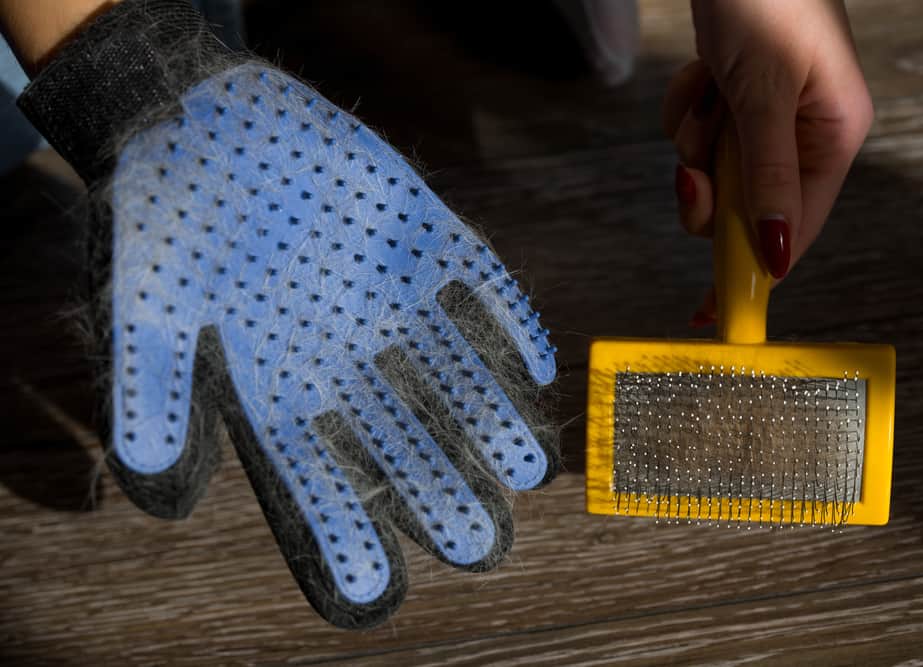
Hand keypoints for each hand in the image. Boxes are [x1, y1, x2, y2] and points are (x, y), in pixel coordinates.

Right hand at [17, 0, 556, 628]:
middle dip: (435, 483)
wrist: (202, 115)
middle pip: (396, 429)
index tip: (373, 589)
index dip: (341, 524)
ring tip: (528, 470)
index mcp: (279, 371)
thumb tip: (155, 485)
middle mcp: (343, 345)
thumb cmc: (168, 211)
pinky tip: (536, 363)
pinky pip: (475, 278)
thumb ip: (151, 385)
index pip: (312, 465)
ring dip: (487, 414)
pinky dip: (506, 314)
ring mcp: (386, 291)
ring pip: (449, 366)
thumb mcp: (144, 300)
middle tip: (477, 543)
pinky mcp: (418, 231)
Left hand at [664, 0, 873, 321]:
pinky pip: (696, 134)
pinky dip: (687, 109)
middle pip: (743, 209)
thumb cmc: (767, 4)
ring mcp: (764, 119)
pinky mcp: (733, 101)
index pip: (793, 231)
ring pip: (712, 172)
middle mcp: (803, 136)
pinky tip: (702, 73)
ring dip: (695, 139)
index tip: (711, 311)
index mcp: (831, 139)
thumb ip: (768, 177)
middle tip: (693, 172)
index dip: (752, 271)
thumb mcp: (766, 96)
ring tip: (710, 90)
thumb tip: (775, 253)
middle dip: (709, 192)